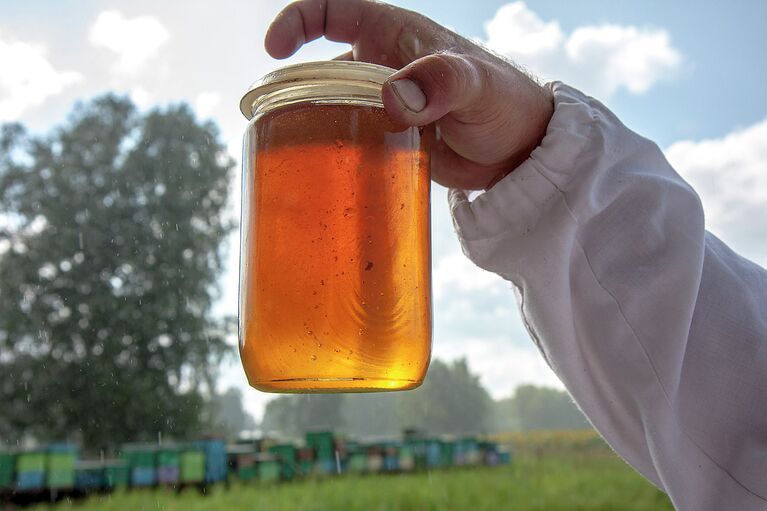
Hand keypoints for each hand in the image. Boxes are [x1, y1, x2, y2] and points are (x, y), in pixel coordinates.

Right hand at [265, 0, 553, 189]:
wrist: (522, 150)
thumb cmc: (507, 103)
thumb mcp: (478, 86)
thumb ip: (441, 83)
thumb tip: (392, 96)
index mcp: (395, 35)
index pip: (333, 10)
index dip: (298, 21)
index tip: (275, 49)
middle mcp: (381, 66)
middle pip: (320, 66)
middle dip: (292, 87)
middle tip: (274, 121)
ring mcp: (382, 104)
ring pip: (330, 106)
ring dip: (309, 125)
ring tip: (291, 154)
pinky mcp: (387, 139)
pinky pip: (348, 140)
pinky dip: (333, 154)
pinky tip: (325, 177)